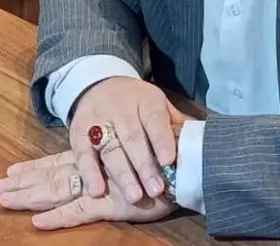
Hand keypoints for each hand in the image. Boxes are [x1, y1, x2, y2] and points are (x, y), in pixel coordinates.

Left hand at [0, 149, 175, 229]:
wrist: (190, 160)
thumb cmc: (165, 157)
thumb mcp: (137, 151)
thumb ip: (120, 154)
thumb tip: (102, 157)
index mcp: (97, 157)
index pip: (57, 162)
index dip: (32, 167)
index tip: (9, 172)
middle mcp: (94, 168)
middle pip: (50, 175)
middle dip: (21, 182)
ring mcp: (101, 185)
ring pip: (57, 189)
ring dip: (29, 196)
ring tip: (4, 200)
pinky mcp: (112, 203)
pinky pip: (79, 212)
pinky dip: (58, 218)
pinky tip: (38, 224)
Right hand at [69, 76, 184, 204]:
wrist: (99, 83)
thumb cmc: (137, 103)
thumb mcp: (157, 104)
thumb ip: (174, 123)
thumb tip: (201, 142)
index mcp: (145, 99)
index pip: (154, 119)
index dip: (162, 139)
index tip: (170, 161)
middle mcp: (121, 107)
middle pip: (133, 137)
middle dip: (144, 165)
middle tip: (155, 189)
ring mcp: (98, 119)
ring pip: (110, 148)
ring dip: (122, 174)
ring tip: (134, 197)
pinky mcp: (78, 131)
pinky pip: (83, 153)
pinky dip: (89, 172)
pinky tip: (98, 191)